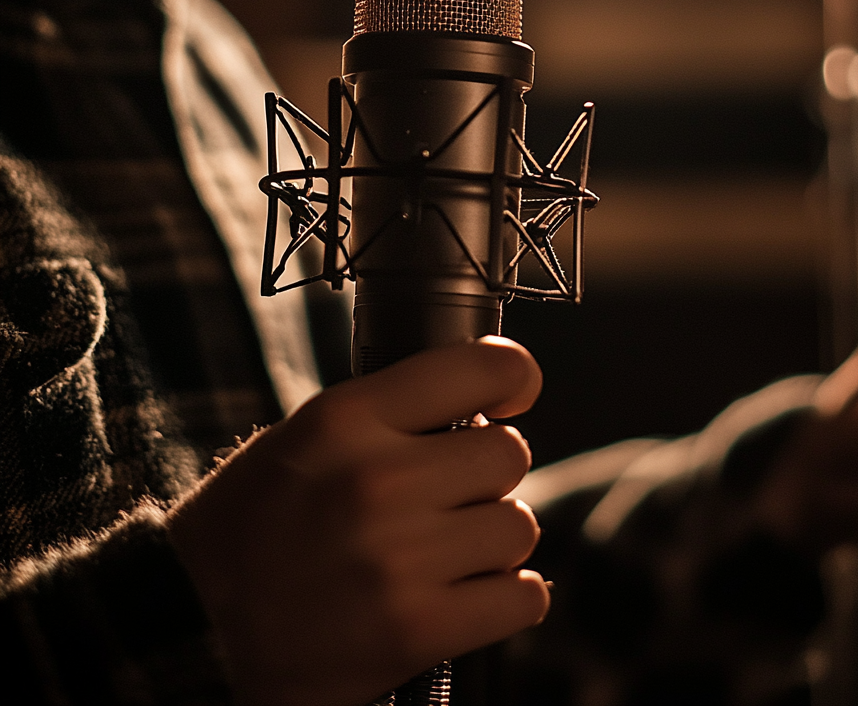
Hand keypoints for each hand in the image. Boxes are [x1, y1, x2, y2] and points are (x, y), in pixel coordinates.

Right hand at [167, 336, 548, 705]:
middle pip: (509, 452)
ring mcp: (400, 557)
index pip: (478, 368)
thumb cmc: (248, 527)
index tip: (513, 395)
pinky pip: (523, 596)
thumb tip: (483, 400)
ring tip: (448, 551)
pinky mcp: (416, 630)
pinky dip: (507, 597)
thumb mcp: (304, 436)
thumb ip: (389, 412)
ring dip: (494, 540)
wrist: (191, 634)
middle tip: (451, 495)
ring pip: (519, 525)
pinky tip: (470, 595)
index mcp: (346, 418)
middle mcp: (378, 478)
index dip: (512, 377)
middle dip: (488, 474)